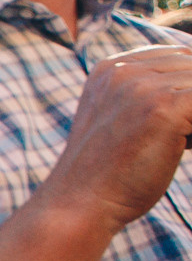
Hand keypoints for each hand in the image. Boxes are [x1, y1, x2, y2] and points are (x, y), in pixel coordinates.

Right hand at [42, 43, 191, 235]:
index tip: (176, 123)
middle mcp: (123, 69)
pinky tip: (183, 147)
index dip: (186, 87)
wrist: (80, 204)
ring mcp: (143, 86)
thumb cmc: (107, 173)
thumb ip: (150, 95)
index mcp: (109, 69)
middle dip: (191, 105)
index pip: (176, 56)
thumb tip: (188, 101)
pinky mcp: (165, 106)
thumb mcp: (120, 120)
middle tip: (178, 138)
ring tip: (176, 144)